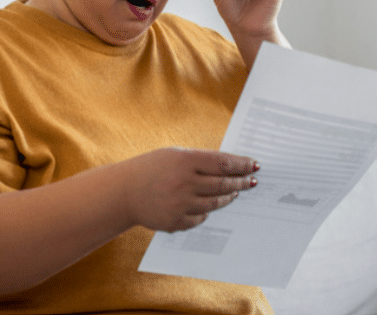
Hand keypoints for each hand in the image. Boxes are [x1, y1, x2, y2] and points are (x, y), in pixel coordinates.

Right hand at [121, 147, 258, 231]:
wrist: (123, 192)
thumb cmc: (151, 169)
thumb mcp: (174, 155)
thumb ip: (199, 160)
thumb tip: (230, 166)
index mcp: (184, 160)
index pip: (223, 163)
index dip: (241, 165)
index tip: (254, 165)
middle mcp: (184, 182)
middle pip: (223, 184)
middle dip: (241, 183)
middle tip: (251, 181)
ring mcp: (180, 204)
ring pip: (215, 203)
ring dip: (228, 197)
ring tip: (235, 192)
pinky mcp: (176, 221)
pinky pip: (201, 219)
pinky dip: (207, 212)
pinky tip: (210, 206)